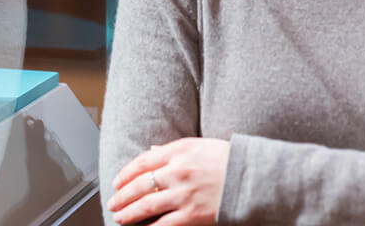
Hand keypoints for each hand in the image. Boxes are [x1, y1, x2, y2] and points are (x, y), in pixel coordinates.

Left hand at [107, 138, 229, 224]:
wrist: (252, 178)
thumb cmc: (227, 160)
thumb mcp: (198, 145)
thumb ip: (172, 150)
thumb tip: (150, 153)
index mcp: (179, 151)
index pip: (142, 162)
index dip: (125, 174)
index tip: (116, 182)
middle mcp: (178, 171)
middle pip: (140, 185)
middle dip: (122, 196)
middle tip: (113, 203)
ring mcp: (184, 194)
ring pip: (146, 206)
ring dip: (129, 213)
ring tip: (120, 217)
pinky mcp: (192, 215)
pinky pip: (163, 225)